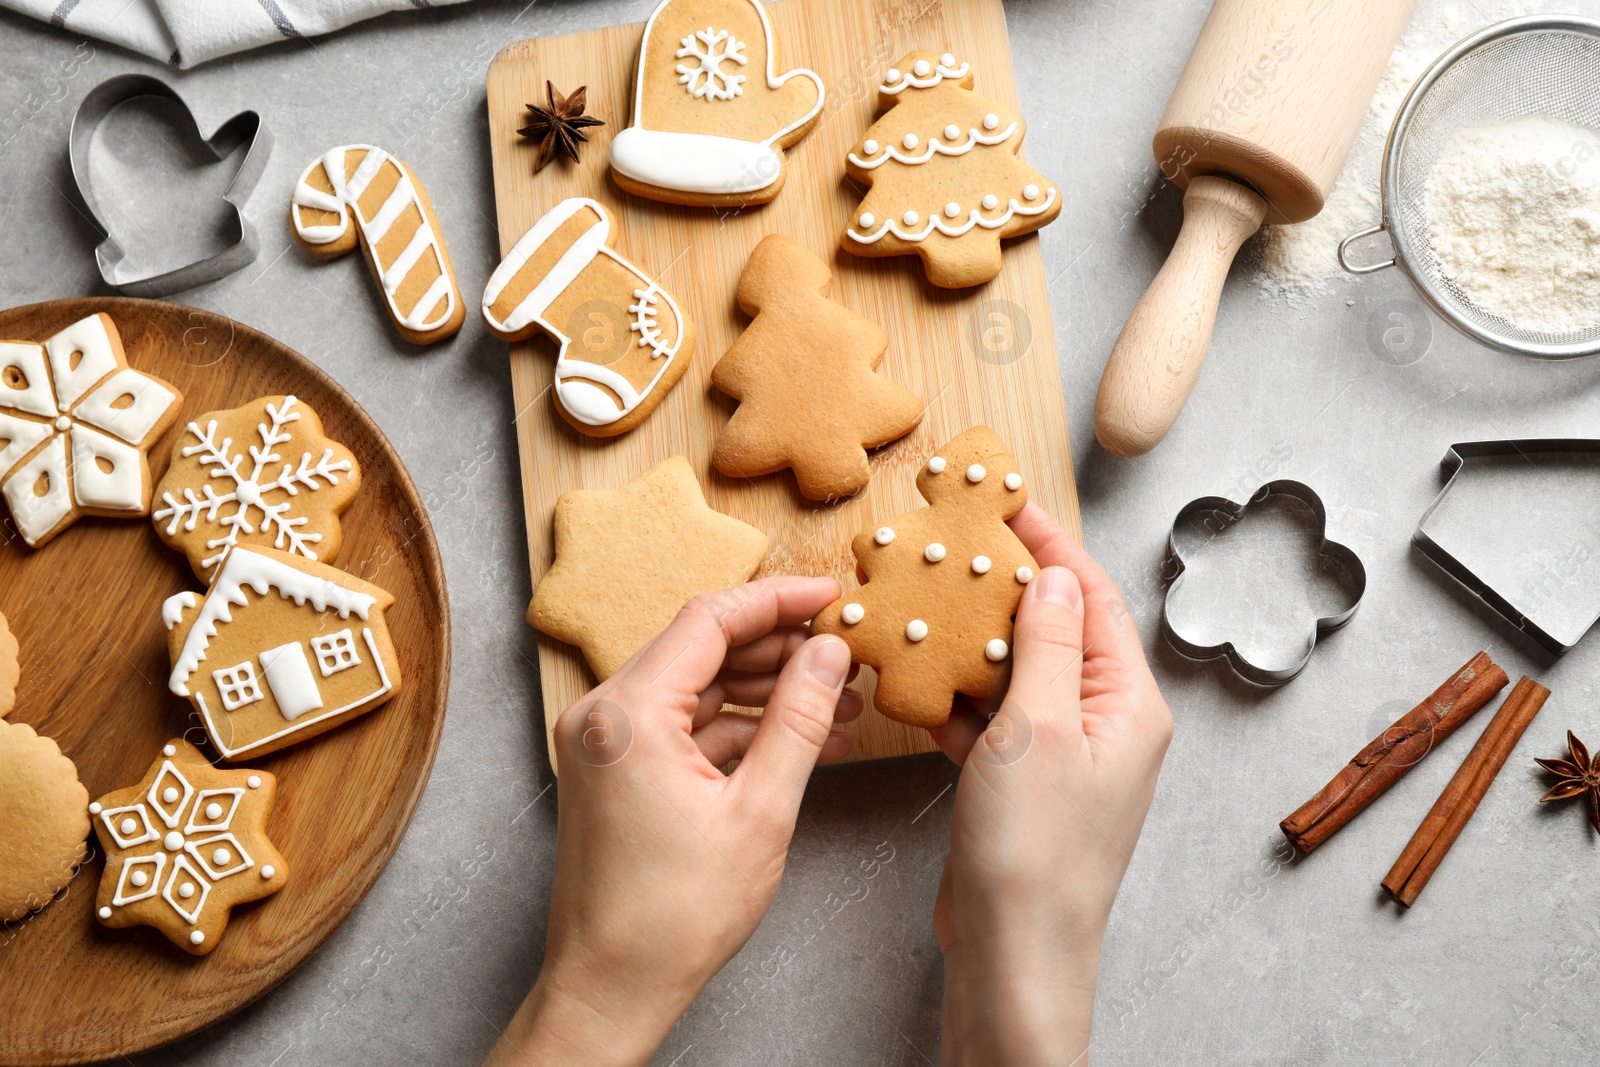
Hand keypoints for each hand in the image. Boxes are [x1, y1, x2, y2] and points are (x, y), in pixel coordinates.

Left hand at [485, 577, 860, 1066]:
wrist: (611, 987)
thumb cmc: (674, 917)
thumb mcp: (760, 811)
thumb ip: (799, 720)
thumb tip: (830, 653)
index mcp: (628, 714)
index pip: (710, 619)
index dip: (779, 600)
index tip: (832, 595)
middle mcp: (603, 714)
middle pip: (701, 647)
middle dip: (779, 647)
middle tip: (845, 651)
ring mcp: (604, 741)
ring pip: (696, 685)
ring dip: (764, 689)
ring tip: (838, 700)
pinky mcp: (614, 768)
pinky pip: (683, 724)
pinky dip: (738, 727)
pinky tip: (800, 739)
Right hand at [930, 503, 1172, 1065]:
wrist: (1014, 951)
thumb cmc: (1036, 852)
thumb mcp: (1039, 728)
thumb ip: (1046, 645)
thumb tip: (1053, 577)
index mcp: (1129, 703)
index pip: (1093, 599)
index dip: (1052, 548)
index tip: (1011, 508)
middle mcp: (1104, 724)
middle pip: (1056, 631)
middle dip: (1006, 590)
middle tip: (957, 548)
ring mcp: (1063, 757)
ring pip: (1018, 676)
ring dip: (975, 644)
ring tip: (929, 603)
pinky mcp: (1024, 785)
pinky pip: (994, 722)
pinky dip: (960, 700)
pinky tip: (921, 681)